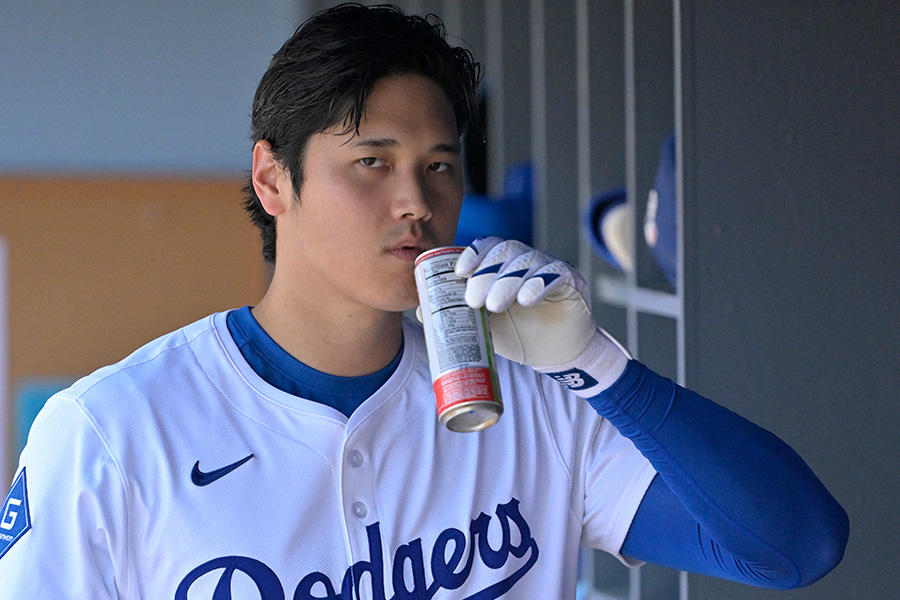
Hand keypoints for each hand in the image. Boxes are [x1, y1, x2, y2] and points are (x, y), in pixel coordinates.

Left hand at [455, 237, 629, 392]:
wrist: (555, 355)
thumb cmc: (518, 334)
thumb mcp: (483, 326)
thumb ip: (458, 314)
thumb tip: (421, 311)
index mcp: (504, 265)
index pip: (488, 246)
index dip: (473, 254)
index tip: (458, 272)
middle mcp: (526, 261)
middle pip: (505, 251)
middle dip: (486, 274)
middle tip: (473, 300)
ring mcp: (549, 269)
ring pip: (528, 261)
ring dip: (508, 281)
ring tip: (494, 305)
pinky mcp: (571, 281)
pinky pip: (555, 274)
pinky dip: (539, 284)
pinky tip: (526, 299)